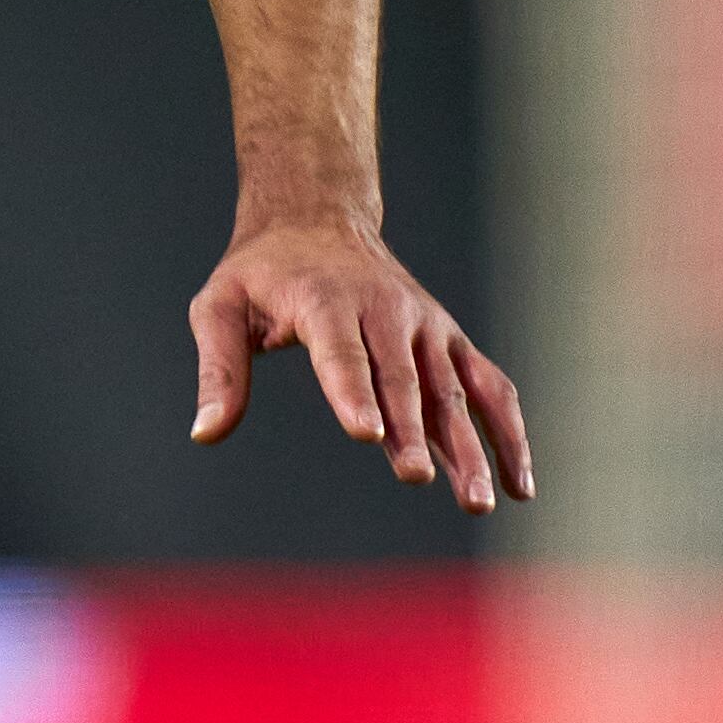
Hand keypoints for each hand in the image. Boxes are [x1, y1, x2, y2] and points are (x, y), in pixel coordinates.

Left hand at [190, 214, 529, 509]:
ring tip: (477, 502)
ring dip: (470, 448)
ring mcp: (426, 327)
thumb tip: (204, 434)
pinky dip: (508, 433)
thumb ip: (219, 369)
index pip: (342, 352)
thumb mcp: (219, 306)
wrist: (317, 220)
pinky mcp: (450, 341)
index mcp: (325, 299)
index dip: (354, 392)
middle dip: (411, 433)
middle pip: (402, 379)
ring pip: (454, 391)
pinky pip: (489, 387)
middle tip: (414, 478)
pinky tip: (517, 485)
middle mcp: (386, 311)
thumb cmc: (260, 273)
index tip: (368, 435)